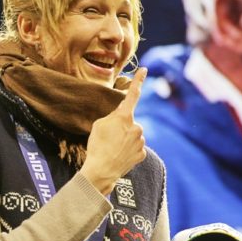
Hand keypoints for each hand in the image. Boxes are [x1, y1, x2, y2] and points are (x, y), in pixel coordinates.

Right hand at [79, 68, 147, 194]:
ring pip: (134, 135)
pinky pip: (135, 148)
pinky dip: (128, 151)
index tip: (144, 70)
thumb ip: (112, 117)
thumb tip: (121, 115)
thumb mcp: (98, 125)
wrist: (101, 171)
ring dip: (125, 140)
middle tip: (108, 139)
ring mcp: (141, 141)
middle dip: (122, 128)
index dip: (138, 81)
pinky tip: (118, 156)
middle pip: (129, 122)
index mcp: (124, 117)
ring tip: (111, 149)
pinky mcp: (142, 154)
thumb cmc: (96, 146)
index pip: (133, 95)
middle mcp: (136, 127)